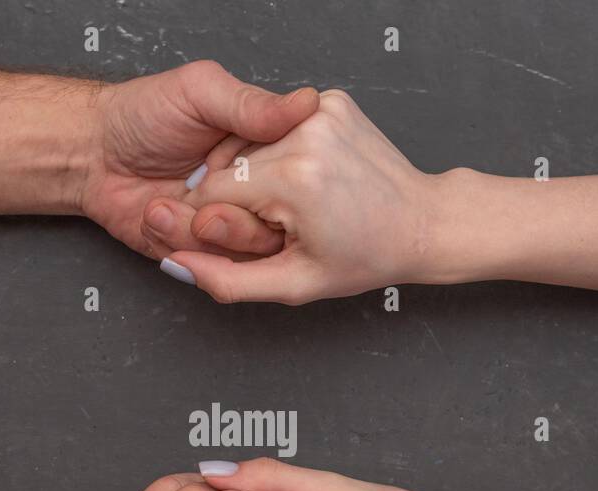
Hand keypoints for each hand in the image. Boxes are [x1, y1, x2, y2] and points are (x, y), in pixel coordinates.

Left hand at [81, 61, 317, 258]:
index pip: (295, 180)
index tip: (229, 164)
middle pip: (275, 225)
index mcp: (263, 151)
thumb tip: (307, 103)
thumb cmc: (143, 113)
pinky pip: (208, 265)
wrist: (92, 153)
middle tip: (195, 185)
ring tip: (161, 204)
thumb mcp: (201, 92)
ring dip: (196, 230)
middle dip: (232, 214)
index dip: (268, 180)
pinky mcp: (200, 251)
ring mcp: (226, 224)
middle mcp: (251, 191)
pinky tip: (155, 217)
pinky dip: (176, 242)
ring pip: (242, 252)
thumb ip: (252, 104)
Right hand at [153, 90, 468, 303]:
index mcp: (295, 179)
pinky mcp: (331, 101)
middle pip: (231, 167)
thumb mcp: (293, 283)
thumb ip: (227, 279)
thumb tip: (175, 264)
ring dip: (261, 175)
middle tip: (281, 226)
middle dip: (242, 200)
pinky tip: (311, 179)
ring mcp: (321, 111)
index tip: (241, 239)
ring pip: (251, 145)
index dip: (216, 222)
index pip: (211, 193)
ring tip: (300, 203)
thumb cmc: (364, 257)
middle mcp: (305, 134)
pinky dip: (282, 153)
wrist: (422, 223)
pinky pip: (279, 129)